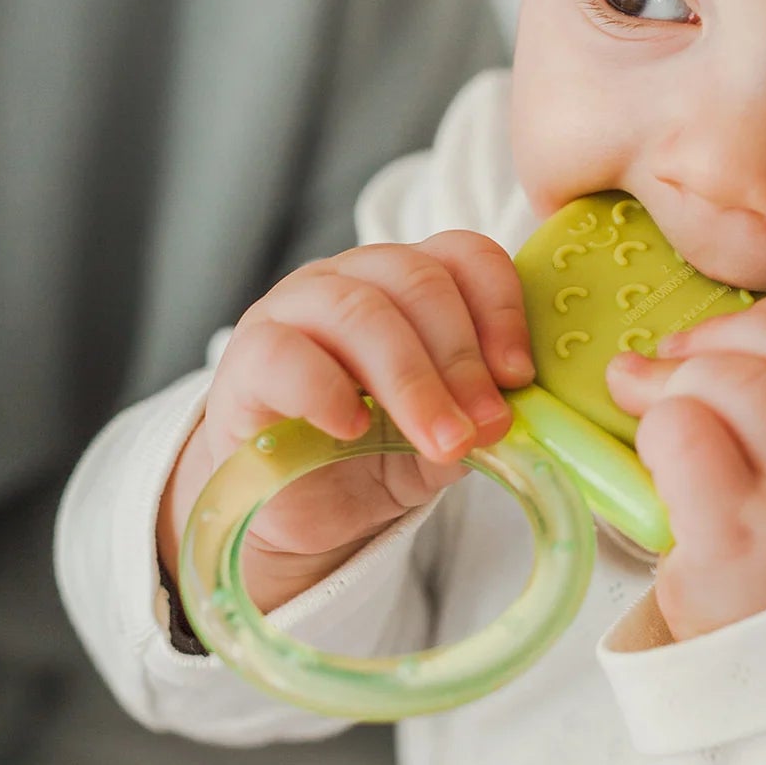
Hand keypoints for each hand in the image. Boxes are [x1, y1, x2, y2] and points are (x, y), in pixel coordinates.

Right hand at [158, 232, 534, 611]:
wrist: (298, 510)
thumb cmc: (376, 454)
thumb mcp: (442, 436)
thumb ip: (476, 417)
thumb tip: (509, 417)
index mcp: (410, 282)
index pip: (462, 254)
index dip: (500, 306)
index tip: (520, 375)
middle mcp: (352, 278)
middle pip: (416, 280)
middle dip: (461, 358)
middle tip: (487, 426)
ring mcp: (293, 309)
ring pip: (358, 311)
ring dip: (412, 381)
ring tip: (442, 440)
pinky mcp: (246, 359)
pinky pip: (285, 353)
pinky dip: (327, 390)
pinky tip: (354, 429)